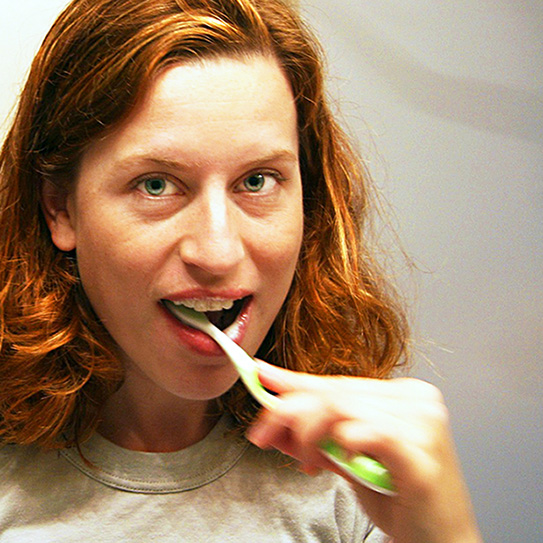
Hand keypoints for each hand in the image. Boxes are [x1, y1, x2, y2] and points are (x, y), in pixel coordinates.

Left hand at [246, 361, 481, 542]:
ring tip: (307, 462)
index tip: (262, 378)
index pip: (337, 383)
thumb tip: (277, 415)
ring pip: (341, 408)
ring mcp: (422, 424)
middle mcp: (415, 399)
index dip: (294, 382)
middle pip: (334, 394)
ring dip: (309, 434)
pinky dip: (341, 443)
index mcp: (402, 394)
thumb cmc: (399, 497)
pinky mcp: (421, 454)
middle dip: (288, 412)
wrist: (439, 542)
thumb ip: (317, 434)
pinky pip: (365, 432)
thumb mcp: (347, 458)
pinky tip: (341, 459)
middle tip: (263, 433)